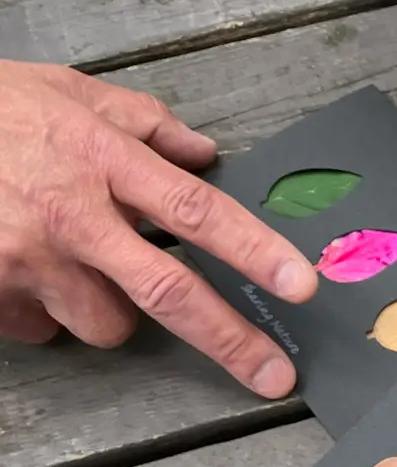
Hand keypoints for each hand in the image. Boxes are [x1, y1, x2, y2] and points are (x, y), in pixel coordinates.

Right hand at [0, 60, 318, 396]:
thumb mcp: (65, 91)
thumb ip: (141, 122)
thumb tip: (204, 150)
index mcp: (99, 159)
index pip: (195, 211)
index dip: (253, 251)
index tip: (299, 286)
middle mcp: (70, 216)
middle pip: (167, 292)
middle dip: (230, 341)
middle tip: (274, 375)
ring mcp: (27, 260)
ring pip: (106, 323)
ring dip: (110, 307)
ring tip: (80, 261)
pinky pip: (44, 326)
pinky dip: (46, 309)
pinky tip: (24, 268)